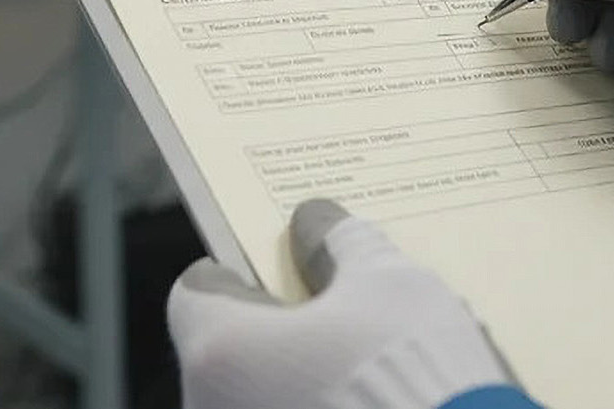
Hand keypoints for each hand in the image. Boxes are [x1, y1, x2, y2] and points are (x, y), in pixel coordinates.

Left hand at [168, 200, 513, 408]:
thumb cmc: (414, 377)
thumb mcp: (390, 286)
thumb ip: (341, 244)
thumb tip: (315, 223)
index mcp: (223, 348)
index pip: (198, 289)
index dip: (242, 265)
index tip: (281, 259)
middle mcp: (210, 405)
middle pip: (231, 346)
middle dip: (279, 322)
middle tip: (336, 302)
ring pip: (258, 392)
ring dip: (298, 372)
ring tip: (368, 355)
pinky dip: (316, 405)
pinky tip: (373, 400)